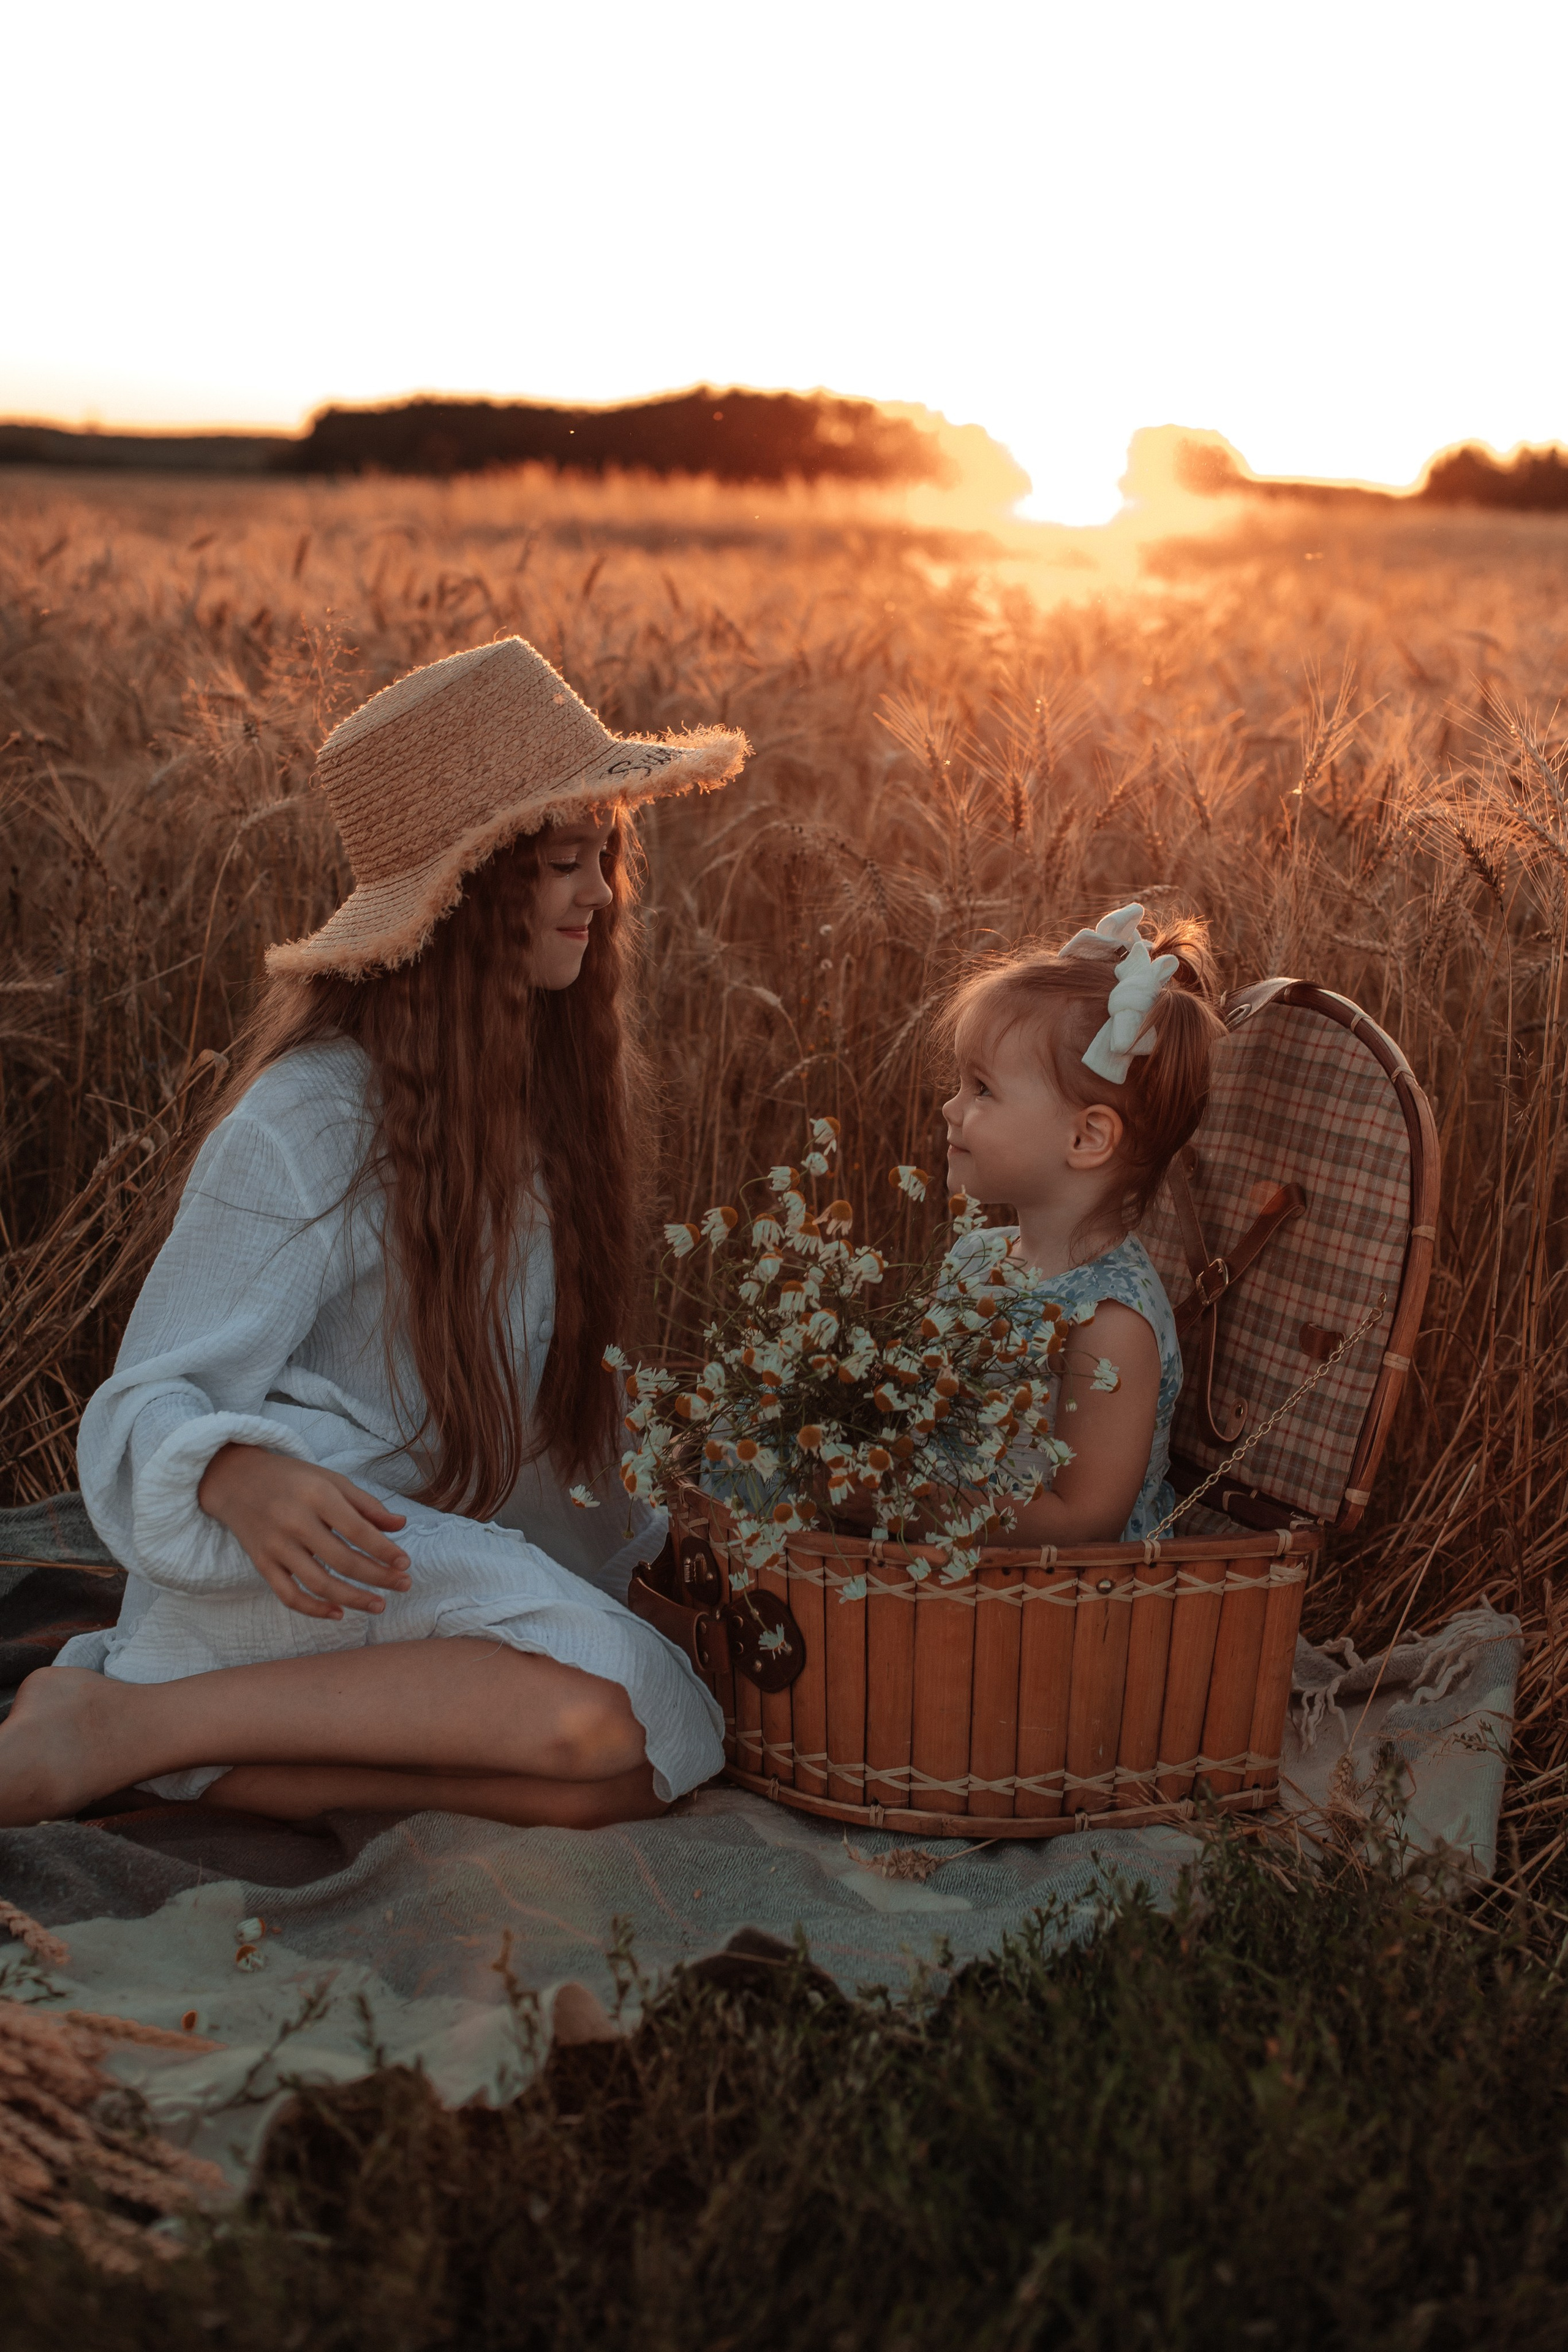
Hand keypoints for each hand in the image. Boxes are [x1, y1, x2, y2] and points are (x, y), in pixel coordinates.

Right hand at [197, 1443, 411, 1619]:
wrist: (236, 1479)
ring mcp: (276, 1545)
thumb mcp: (331, 1480)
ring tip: (379, 1605)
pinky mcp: (262, 1563)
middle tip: (404, 1585)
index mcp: (316, 1496)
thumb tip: (400, 1526)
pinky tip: (338, 1613)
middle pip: (342, 1560)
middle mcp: (295, 1521)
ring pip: (318, 1583)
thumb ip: (366, 1504)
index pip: (357, 1530)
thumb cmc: (292, 1478)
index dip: (384, 1550)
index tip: (406, 1564)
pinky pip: (288, 1594)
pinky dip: (313, 1609)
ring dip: (353, 1599)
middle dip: (378, 1577)